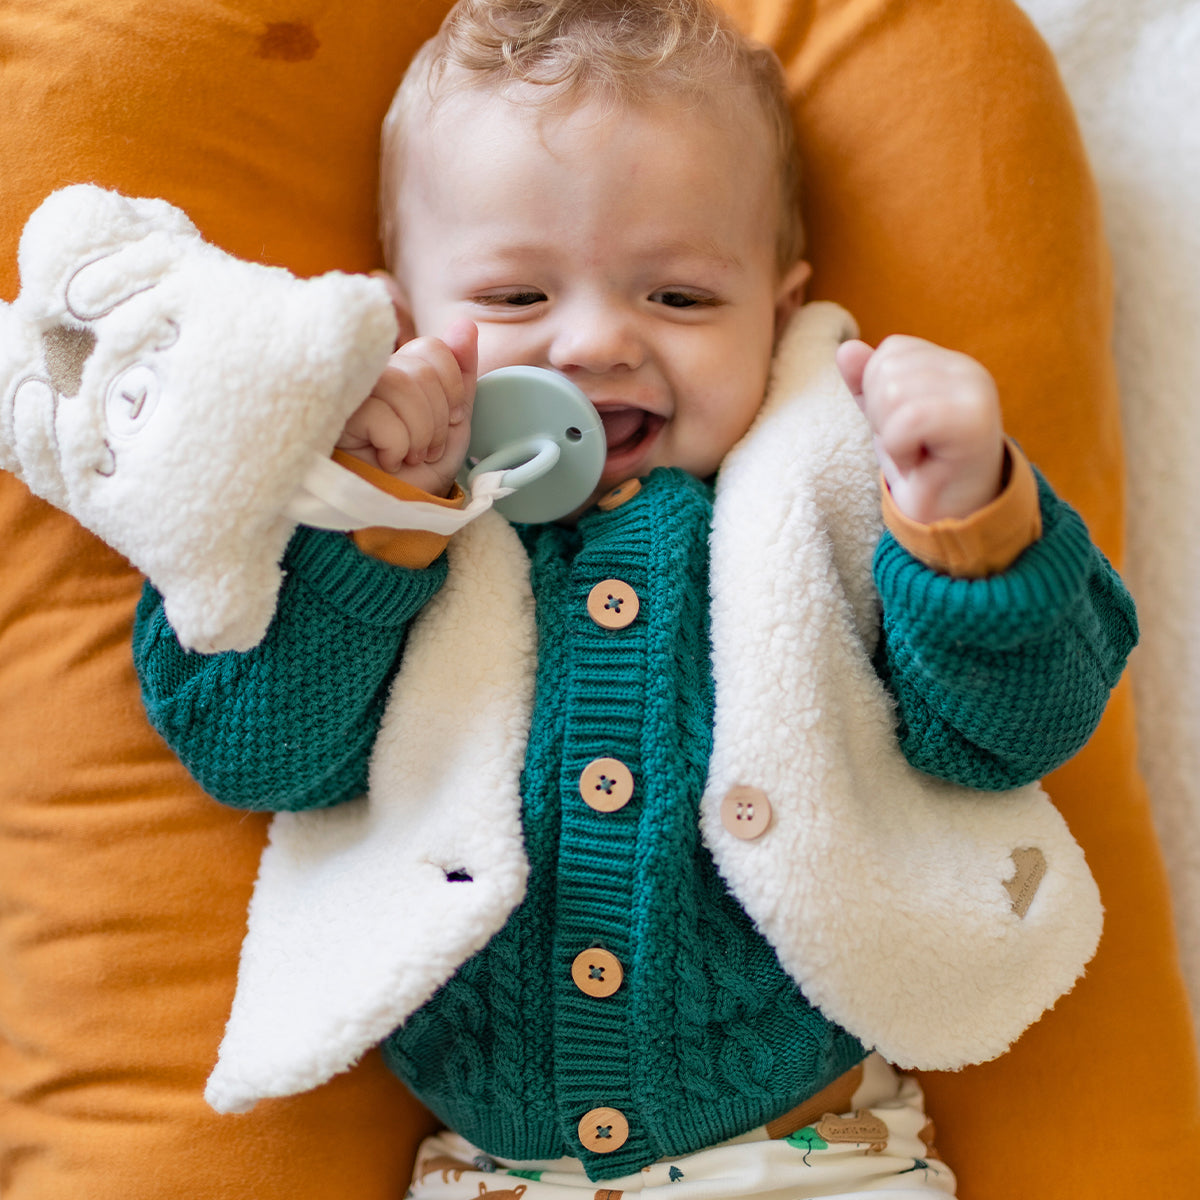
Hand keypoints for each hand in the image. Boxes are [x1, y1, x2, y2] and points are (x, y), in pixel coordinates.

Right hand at [337, 319, 477, 497]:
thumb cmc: (418, 475)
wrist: (397, 515)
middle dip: (437, 420)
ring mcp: (347, 393)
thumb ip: (462, 376)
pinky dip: (396, 446)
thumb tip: (466, 324)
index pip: (432, 348)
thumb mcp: (454, 425)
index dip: (452, 388)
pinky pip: (380, 414)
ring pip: (401, 385)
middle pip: (420, 369)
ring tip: (408, 456)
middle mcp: (369, 376)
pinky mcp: (332, 415)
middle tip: (425, 449)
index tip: (451, 421)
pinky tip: (385, 460)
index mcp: (397, 372)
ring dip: (419, 434)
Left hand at [836, 335, 1004, 522]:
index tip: (902, 428)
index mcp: (949, 363)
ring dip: (891, 434)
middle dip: (881, 415)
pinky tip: (918, 462)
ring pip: (894, 391)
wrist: (949, 517)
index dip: (878, 394)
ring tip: (915, 452)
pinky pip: (908, 419)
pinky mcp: (974, 420)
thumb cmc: (921, 466)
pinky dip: (901, 447)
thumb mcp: (884, 419)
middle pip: (888, 369)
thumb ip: (866, 383)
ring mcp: (975, 391)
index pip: (891, 351)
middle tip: (909, 445)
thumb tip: (845, 349)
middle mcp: (968, 369)